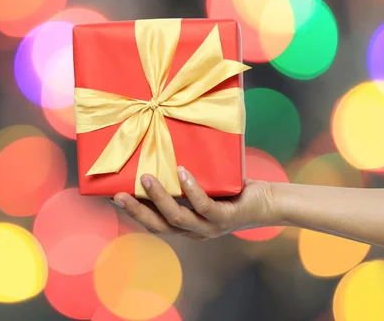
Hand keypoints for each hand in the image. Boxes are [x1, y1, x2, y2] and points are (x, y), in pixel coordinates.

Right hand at [112, 166, 282, 239]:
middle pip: (159, 226)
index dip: (134, 212)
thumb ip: (184, 180)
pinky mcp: (226, 218)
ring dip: (159, 198)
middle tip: (119, 194)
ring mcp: (210, 227)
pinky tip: (182, 173)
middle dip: (137, 211)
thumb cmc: (233, 191)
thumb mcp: (204, 186)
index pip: (154, 222)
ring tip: (147, 177)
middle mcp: (195, 231)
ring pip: (178, 218)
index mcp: (187, 225)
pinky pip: (204, 206)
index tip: (114, 196)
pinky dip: (191, 189)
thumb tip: (163, 153)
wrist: (268, 202)